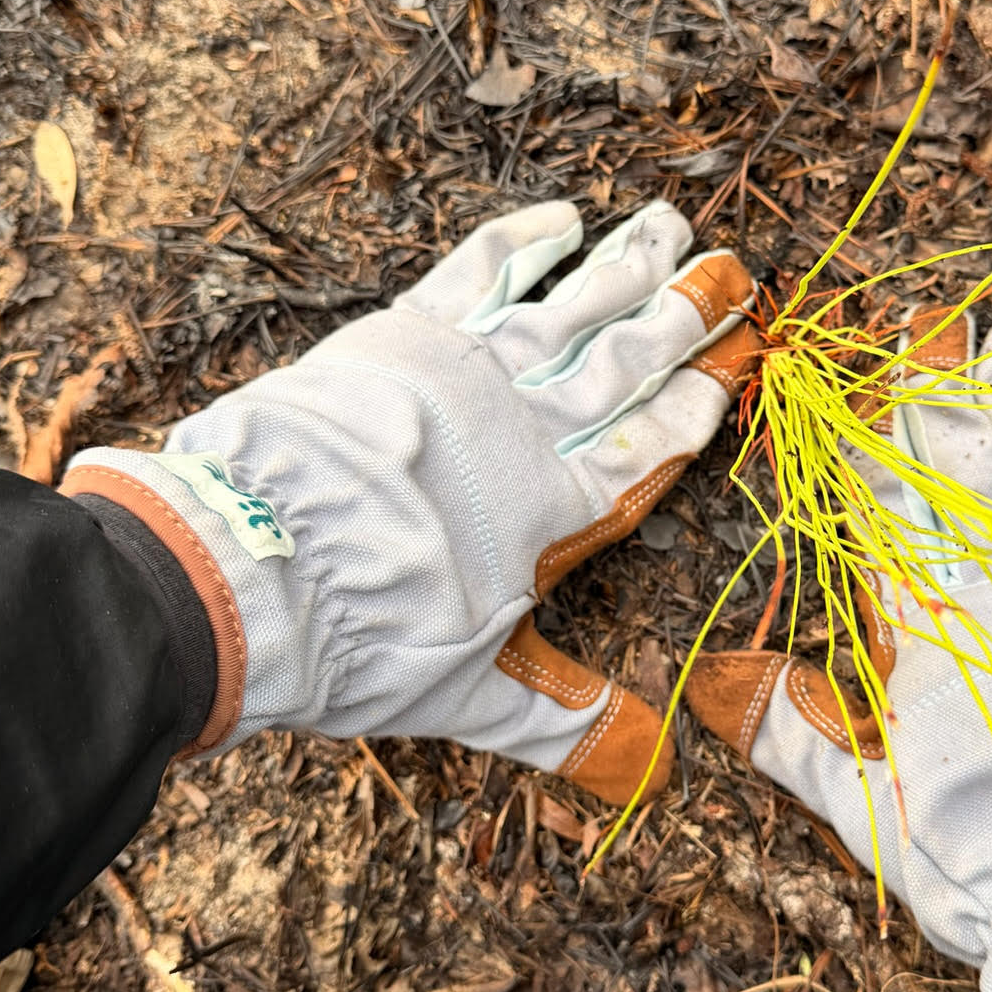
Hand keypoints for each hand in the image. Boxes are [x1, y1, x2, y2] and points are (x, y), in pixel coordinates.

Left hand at [65, 200, 756, 804]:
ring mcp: (468, 368)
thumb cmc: (364, 638)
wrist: (249, 567)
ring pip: (571, 302)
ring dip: (628, 261)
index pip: (654, 441)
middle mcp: (527, 426)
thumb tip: (653, 775)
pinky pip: (478, 268)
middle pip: (629, 357)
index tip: (742, 360)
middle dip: (689, 314)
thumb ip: (568, 721)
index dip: (702, 399)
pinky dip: (524, 239)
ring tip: (675, 226)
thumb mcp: (473, 695)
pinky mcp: (403, 331)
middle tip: (738, 274)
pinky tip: (561, 217)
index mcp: (557, 508)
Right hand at [686, 312, 991, 991]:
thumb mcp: (864, 809)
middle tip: (928, 323)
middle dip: (936, 388)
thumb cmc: (983, 861)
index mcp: (922, 621)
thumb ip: (790, 738)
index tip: (846, 384)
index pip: (878, 503)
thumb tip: (711, 688)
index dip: (860, 439)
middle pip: (958, 460)